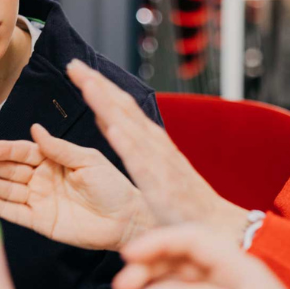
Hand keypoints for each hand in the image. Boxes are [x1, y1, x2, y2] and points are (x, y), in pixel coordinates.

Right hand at [0, 123, 152, 250]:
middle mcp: (42, 178)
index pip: (22, 152)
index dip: (5, 151)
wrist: (127, 220)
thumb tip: (35, 129)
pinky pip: (13, 213)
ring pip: (7, 190)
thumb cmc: (113, 186)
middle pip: (9, 170)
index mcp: (53, 159)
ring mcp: (39, 200)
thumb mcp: (87, 160)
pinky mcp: (40, 221)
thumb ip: (59, 148)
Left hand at [65, 60, 246, 228]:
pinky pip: (142, 162)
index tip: (76, 68)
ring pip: (129, 126)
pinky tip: (112, 129)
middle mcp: (154, 143)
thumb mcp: (151, 163)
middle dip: (98, 84)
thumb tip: (107, 120)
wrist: (216, 223)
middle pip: (122, 107)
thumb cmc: (182, 198)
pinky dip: (128, 143)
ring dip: (108, 104)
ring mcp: (158, 161)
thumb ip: (130, 140)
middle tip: (73, 64)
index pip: (121, 105)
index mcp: (150, 139)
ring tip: (87, 84)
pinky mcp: (160, 184)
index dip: (99, 85)